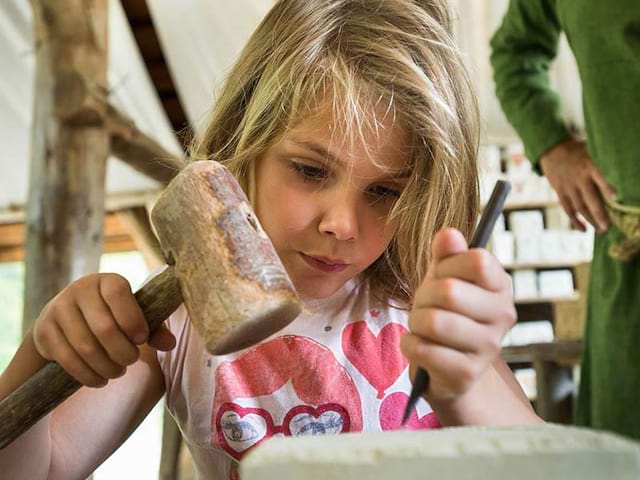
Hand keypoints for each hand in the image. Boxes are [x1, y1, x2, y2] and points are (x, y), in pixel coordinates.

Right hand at [33, 273, 175, 387]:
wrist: (66, 319)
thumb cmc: (111, 316)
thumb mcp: (133, 316)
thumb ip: (154, 328)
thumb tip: (169, 343)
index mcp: (106, 281)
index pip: (119, 295)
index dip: (133, 320)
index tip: (141, 339)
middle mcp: (79, 289)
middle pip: (104, 328)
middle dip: (123, 352)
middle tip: (131, 360)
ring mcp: (58, 309)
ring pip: (86, 348)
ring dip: (107, 367)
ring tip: (118, 371)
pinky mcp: (44, 332)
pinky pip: (68, 360)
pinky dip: (88, 375)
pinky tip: (101, 379)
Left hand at [400, 228, 515, 403]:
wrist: (448, 366)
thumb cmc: (446, 312)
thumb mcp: (444, 276)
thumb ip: (446, 254)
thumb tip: (449, 233)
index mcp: (501, 285)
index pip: (478, 260)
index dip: (448, 265)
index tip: (441, 276)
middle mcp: (503, 316)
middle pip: (449, 291)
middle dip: (423, 297)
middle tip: (424, 306)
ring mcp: (488, 347)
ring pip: (434, 322)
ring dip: (416, 322)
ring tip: (422, 327)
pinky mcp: (467, 374)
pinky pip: (424, 350)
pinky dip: (410, 345)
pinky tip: (419, 346)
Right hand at [540, 139, 616, 231]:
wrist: (551, 148)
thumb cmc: (578, 150)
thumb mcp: (592, 150)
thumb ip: (603, 163)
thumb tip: (622, 175)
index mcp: (589, 165)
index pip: (600, 177)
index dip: (608, 188)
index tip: (617, 198)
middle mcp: (579, 178)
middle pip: (590, 198)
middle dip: (599, 213)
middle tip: (608, 227)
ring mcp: (568, 186)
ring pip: (579, 207)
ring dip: (590, 220)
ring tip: (602, 230)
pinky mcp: (560, 191)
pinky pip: (567, 208)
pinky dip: (575, 220)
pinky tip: (584, 230)